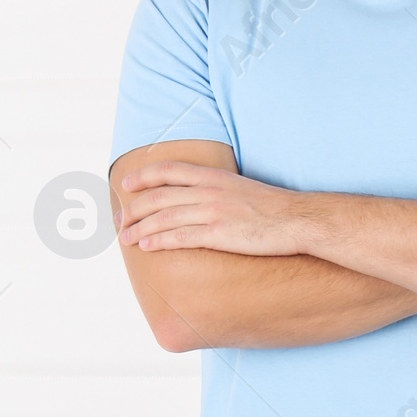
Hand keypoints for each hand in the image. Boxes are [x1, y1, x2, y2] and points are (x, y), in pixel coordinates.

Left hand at [113, 157, 307, 255]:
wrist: (297, 220)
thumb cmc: (273, 208)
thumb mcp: (241, 188)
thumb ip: (217, 189)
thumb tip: (199, 199)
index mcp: (214, 176)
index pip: (170, 171)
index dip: (144, 176)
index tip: (126, 185)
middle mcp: (209, 191)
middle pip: (159, 196)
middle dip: (134, 208)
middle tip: (119, 219)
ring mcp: (213, 212)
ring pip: (164, 217)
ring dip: (140, 227)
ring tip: (125, 237)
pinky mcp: (218, 234)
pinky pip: (180, 236)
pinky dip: (158, 240)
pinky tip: (146, 245)